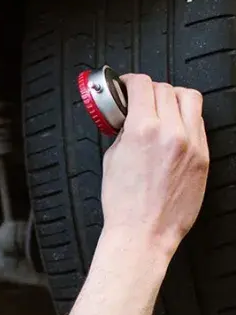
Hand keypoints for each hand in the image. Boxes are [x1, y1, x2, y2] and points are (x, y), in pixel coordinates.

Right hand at [101, 75, 209, 258]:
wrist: (143, 233)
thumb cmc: (124, 204)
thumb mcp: (111, 160)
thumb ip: (122, 132)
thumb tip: (126, 119)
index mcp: (143, 130)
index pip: (142, 85)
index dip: (129, 81)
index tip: (125, 87)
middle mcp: (171, 132)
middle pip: (166, 88)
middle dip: (149, 90)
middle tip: (139, 100)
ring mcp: (192, 144)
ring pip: (190, 99)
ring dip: (173, 98)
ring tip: (161, 110)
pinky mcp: (203, 157)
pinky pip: (198, 124)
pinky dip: (185, 120)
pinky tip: (173, 131)